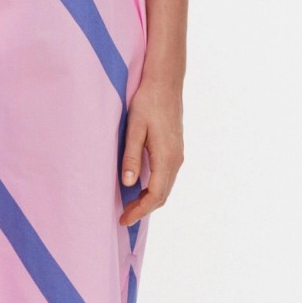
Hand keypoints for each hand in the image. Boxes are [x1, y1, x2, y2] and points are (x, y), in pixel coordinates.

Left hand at [118, 77, 182, 225]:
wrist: (165, 82)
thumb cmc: (147, 102)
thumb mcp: (134, 129)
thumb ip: (132, 157)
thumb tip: (128, 184)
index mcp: (166, 157)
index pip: (155, 195)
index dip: (139, 211)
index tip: (123, 220)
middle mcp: (176, 159)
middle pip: (162, 195)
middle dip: (143, 209)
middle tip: (123, 217)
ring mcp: (178, 155)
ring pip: (166, 187)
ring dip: (149, 200)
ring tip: (129, 205)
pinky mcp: (176, 149)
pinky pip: (167, 177)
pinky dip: (154, 188)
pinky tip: (140, 187)